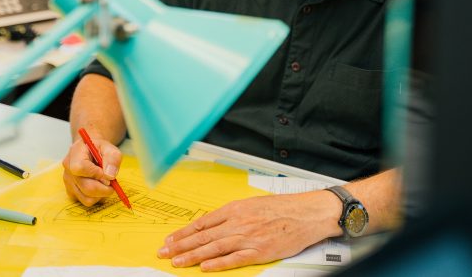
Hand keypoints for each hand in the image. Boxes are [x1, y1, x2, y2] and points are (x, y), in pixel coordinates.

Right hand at [61, 132, 122, 205]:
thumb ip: (112, 159)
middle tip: (112, 183)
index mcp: (75, 152)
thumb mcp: (110, 148)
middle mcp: (68, 168)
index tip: (107, 174)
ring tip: (105, 183)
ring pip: (86, 198)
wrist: (91, 151)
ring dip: (101, 194)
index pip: (80, 168)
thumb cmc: (100, 150)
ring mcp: (68, 181)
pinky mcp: (71, 192)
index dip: (96, 174)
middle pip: (86, 187)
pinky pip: (85, 201)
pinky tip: (98, 186)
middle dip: (104, 188)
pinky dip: (96, 197)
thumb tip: (110, 175)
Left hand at [157, 191, 340, 270]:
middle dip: (181, 245)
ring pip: (213, 247)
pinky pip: (234, 259)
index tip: (170, 239)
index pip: (203, 222)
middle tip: (165, 252)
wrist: (307, 213)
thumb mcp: (251, 204)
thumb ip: (232, 214)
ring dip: (192, 255)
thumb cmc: (282, 208)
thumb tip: (212, 224)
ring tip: (177, 262)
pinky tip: (205, 266)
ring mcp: (248, 237)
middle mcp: (238, 222)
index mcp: (235, 209)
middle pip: (203, 236)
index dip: (184, 232)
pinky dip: (218, 263)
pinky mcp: (259, 251)